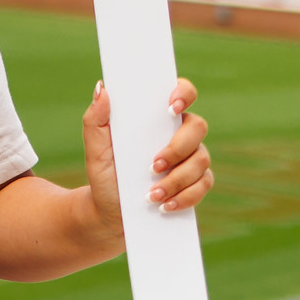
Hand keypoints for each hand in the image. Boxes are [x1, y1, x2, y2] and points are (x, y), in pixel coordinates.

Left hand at [80, 77, 213, 233]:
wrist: (110, 210)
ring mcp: (191, 157)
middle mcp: (180, 133)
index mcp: (158, 118)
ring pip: (201, 159)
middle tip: (153, 167)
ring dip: (176, 179)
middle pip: (197, 127)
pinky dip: (185, 196)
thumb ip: (95, 120)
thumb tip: (102, 89)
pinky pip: (203, 184)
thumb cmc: (106, 174)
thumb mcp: (96, 150)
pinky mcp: (197, 182)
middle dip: (177, 148)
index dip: (183, 94)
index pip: (182, 92)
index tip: (170, 108)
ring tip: (151, 195)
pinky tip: (166, 205)